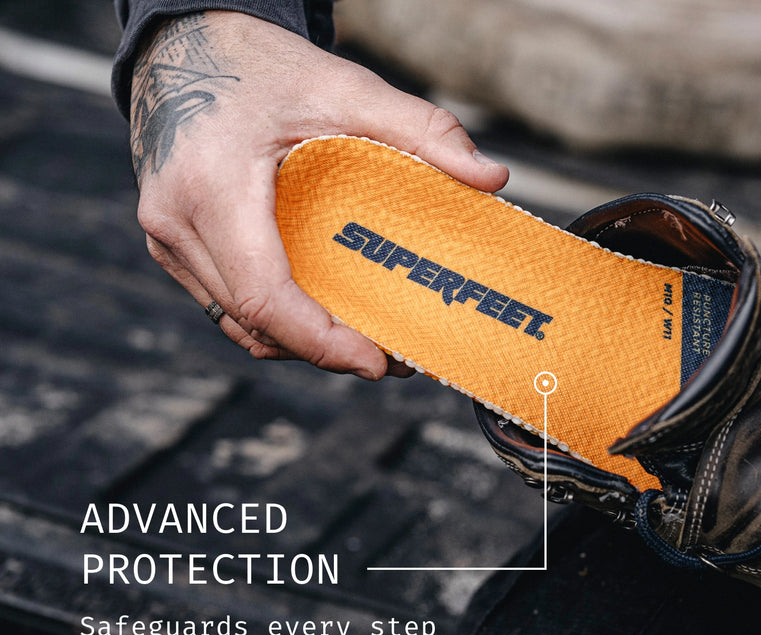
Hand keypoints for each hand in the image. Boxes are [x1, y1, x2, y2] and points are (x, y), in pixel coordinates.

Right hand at [128, 11, 508, 377]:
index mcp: (213, 188)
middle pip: (256, 323)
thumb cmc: (261, 65)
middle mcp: (176, 223)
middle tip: (398, 355)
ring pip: (238, 323)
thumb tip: (492, 177)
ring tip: (371, 341)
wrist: (186, 46)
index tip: (376, 362)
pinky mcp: (174, 246)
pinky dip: (276, 320)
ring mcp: (168, 240)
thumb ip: (423, 129)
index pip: (266, 296)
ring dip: (301, 342)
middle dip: (327, 349)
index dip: (322, 342)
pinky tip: (329, 315)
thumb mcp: (345, 87)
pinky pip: (226, 305)